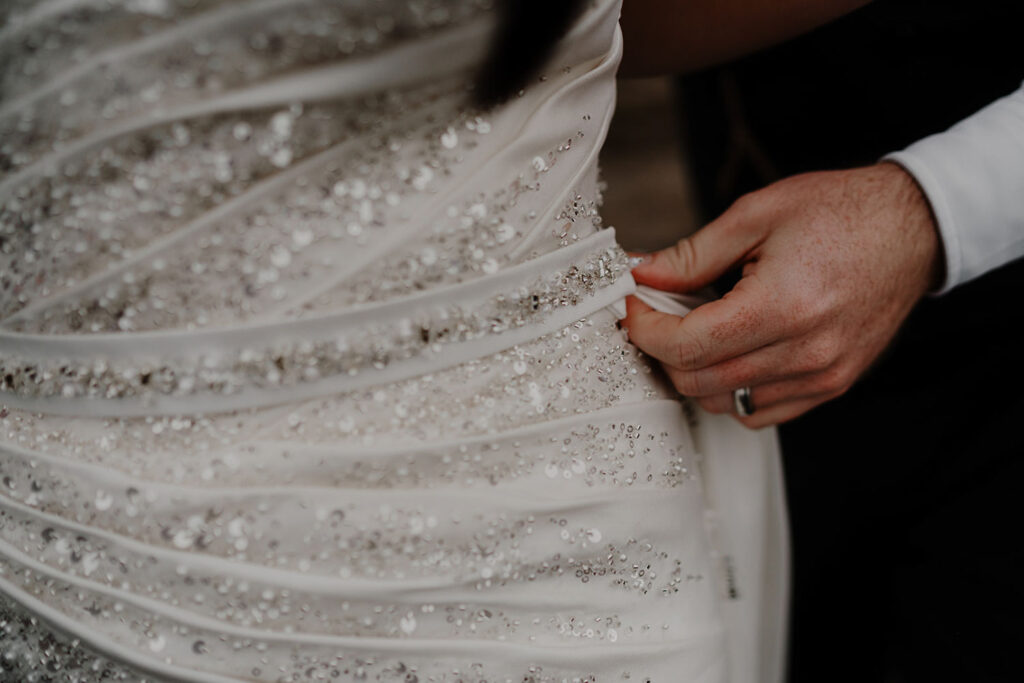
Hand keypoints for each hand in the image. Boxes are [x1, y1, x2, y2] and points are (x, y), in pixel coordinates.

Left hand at [622, 162, 942, 427]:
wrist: (914, 228)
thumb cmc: (839, 211)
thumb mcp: (757, 214)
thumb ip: (693, 253)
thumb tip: (640, 274)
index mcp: (782, 306)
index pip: (686, 346)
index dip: (645, 329)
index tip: (632, 306)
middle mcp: (805, 353)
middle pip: (698, 381)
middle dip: (662, 350)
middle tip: (656, 314)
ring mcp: (822, 376)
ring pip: (725, 403)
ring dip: (694, 373)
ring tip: (696, 329)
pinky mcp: (832, 385)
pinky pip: (760, 412)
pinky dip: (732, 391)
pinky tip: (731, 352)